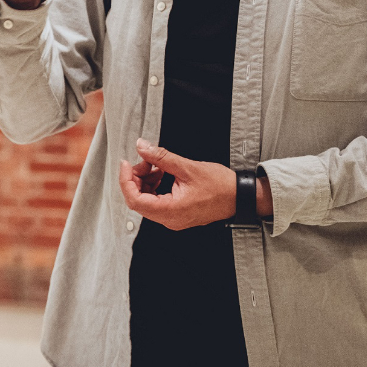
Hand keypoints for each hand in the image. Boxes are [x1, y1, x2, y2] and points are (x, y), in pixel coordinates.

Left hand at [119, 140, 237, 230]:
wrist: (240, 197)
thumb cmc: (221, 186)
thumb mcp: (187, 167)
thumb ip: (161, 157)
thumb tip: (142, 147)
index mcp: (171, 211)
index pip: (135, 200)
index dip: (126, 180)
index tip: (126, 163)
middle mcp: (170, 219)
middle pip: (138, 200)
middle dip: (137, 178)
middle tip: (146, 160)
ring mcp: (173, 219)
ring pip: (146, 201)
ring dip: (146, 181)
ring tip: (156, 165)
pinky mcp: (177, 214)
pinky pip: (157, 202)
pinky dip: (155, 186)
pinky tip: (162, 173)